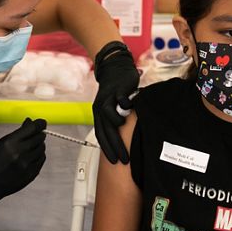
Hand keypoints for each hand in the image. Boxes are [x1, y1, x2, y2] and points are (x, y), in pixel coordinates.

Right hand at [0, 118, 46, 230]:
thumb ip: (17, 134)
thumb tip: (29, 123)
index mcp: (10, 143)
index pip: (33, 128)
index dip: (40, 123)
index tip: (41, 123)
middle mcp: (20, 153)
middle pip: (40, 137)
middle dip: (38, 134)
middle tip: (35, 134)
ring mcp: (27, 165)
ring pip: (42, 148)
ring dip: (38, 145)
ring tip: (30, 147)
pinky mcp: (31, 174)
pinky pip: (41, 160)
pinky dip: (39, 155)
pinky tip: (31, 156)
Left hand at [92, 42, 138, 163]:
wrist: (114, 68)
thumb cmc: (115, 91)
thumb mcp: (112, 108)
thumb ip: (115, 121)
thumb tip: (123, 140)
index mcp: (98, 115)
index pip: (101, 136)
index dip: (107, 150)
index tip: (115, 162)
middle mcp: (101, 108)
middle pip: (106, 131)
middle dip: (115, 147)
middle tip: (124, 159)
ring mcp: (109, 98)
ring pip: (109, 116)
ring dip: (118, 126)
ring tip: (127, 132)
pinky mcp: (118, 89)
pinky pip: (120, 100)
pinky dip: (124, 106)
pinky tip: (132, 110)